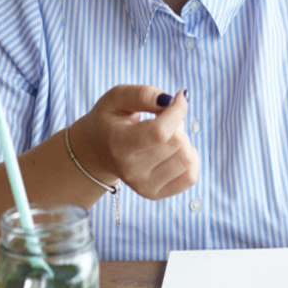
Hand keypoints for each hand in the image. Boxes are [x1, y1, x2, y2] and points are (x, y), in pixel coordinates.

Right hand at [69, 84, 198, 199]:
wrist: (96, 152)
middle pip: (177, 142)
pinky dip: (190, 159)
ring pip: (187, 159)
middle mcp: (131, 171)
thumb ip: (142, 94)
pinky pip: (191, 177)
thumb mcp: (117, 98)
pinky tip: (173, 151)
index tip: (178, 98)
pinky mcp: (155, 194)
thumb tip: (170, 100)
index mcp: (119, 145)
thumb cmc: (110, 120)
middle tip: (161, 120)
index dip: (177, 111)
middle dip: (177, 123)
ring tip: (164, 136)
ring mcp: (143, 186)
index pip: (160, 132)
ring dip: (183, 141)